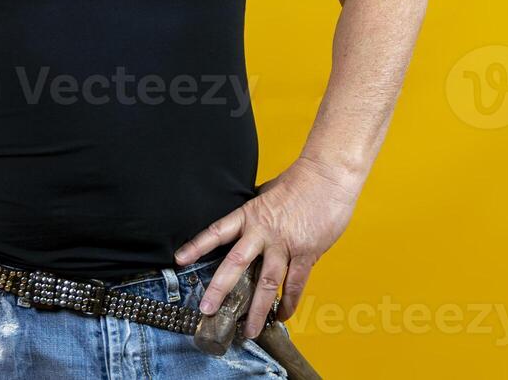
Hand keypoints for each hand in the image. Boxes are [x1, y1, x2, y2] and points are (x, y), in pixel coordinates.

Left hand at [174, 157, 361, 337]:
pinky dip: (289, 302)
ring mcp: (284, 244)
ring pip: (266, 282)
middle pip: (236, 263)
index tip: (180, 260)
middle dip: (220, 288)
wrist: (328, 176)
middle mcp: (263, 232)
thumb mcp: (267, 193)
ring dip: (257, 309)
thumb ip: (256, 212)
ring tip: (249, 331)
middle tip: (207, 309)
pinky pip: (295, 283)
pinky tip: (283, 314)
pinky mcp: (306, 253)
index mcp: (250, 215)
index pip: (217, 232)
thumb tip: (247, 221)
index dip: (198, 246)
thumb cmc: (299, 181)